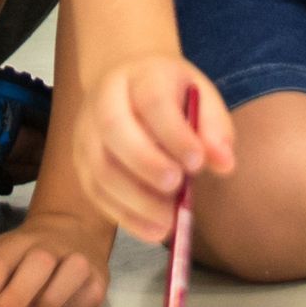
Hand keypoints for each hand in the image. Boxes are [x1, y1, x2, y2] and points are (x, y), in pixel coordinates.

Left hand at [0, 210, 113, 306]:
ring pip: (65, 280)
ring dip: (43, 304)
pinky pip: (84, 297)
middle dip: (14, 296)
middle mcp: (51, 246)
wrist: (76, 230)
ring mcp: (79, 260)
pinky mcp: (99, 279)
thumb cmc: (28, 251)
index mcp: (20, 241)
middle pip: (35, 266)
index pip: (0, 263)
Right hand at [73, 55, 233, 241]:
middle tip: (176, 187)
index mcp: (140, 76)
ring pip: (100, 167)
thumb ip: (215, 129)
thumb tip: (225, 164)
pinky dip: (125, 216)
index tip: (197, 163)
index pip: (153, 101)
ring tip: (169, 219)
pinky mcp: (81, 162)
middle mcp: (104, 100)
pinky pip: (96, 193)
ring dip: (135, 199)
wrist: (126, 83)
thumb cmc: (170, 94)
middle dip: (147, 163)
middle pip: (115, 129)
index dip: (174, 134)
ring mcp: (87, 132)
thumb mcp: (200, 97)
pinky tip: (153, 230)